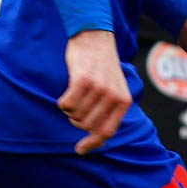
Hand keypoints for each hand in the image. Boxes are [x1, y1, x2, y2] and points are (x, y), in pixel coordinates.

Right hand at [58, 30, 131, 154]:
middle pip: (87, 125)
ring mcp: (99, 88)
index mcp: (124, 101)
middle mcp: (113, 96)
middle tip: (76, 108)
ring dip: (69, 109)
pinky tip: (66, 94)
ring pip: (75, 115)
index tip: (79, 150)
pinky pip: (67, 104)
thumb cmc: (102, 66)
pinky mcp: (83, 80)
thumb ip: (110, 110)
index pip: (107, 131)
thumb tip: (96, 138)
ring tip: (74, 95)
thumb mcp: (115, 88)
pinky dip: (63, 103)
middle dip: (76, 120)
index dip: (92, 144)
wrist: (95, 37)